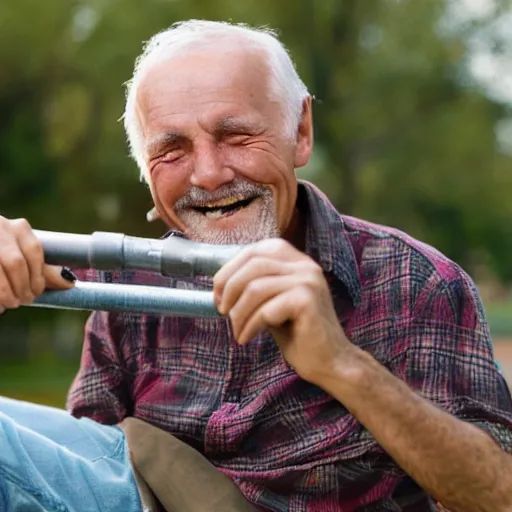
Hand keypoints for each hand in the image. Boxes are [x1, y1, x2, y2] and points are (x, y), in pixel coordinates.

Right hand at [0, 217, 75, 313]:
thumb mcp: (23, 254)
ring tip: (11, 303)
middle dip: (23, 286)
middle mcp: (0, 227)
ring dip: (6, 292)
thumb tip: (69, 282)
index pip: (34, 251)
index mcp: (19, 228)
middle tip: (25, 300)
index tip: (38, 292)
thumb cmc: (6, 254)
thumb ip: (43, 268)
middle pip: (16, 262)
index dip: (38, 276)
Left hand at [213, 238, 351, 383]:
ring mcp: (308, 280)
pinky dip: (250, 326)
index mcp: (295, 260)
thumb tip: (220, 284)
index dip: (229, 270)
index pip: (254, 251)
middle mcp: (304, 264)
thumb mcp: (271, 303)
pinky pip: (266, 310)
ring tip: (237, 332)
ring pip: (255, 288)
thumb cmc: (297, 334)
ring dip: (238, 313)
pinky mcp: (307, 300)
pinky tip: (247, 339)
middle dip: (229, 289)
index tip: (218, 294)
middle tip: (222, 312)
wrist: (329, 362)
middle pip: (253, 264)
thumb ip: (254, 287)